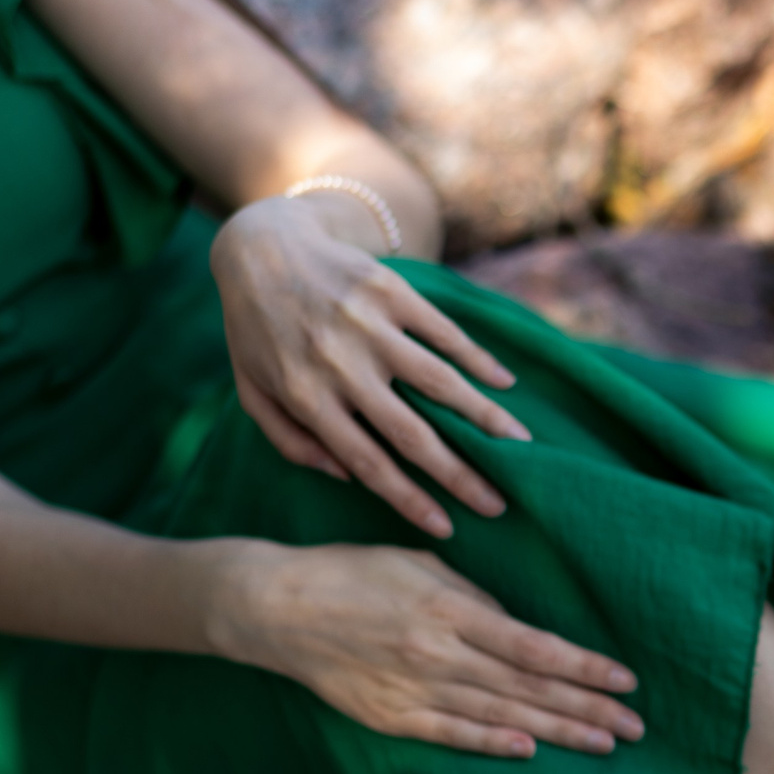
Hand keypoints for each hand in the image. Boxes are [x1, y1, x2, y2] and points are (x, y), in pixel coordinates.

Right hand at [207, 539, 642, 757]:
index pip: (536, 647)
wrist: (276, 608)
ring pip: (500, 718)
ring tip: (604, 742)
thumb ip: (473, 597)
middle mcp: (438, 655)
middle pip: (529, 688)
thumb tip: (519, 628)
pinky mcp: (391, 716)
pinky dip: (492, 745)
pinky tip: (531, 751)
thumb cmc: (353, 574)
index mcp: (450, 611)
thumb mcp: (419, 565)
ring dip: (557, 732)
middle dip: (588, 707)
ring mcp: (414, 690)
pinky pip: (452, 735)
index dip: (586, 667)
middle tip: (637, 725)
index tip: (627, 679)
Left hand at [210, 195, 529, 539]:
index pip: (367, 463)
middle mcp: (340, 365)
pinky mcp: (388, 290)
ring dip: (484, 418)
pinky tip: (504, 384)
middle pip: (411, 434)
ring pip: (439, 383)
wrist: (258, 246)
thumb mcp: (253, 392)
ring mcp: (367, 326)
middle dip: (459, 474)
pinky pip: (443, 332)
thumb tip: (346, 476)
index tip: (446, 527)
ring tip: (520, 446)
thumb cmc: (256, 330)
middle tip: (498, 503)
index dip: (409, 500)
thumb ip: (290, 442)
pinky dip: (477, 359)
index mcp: (306, 398)